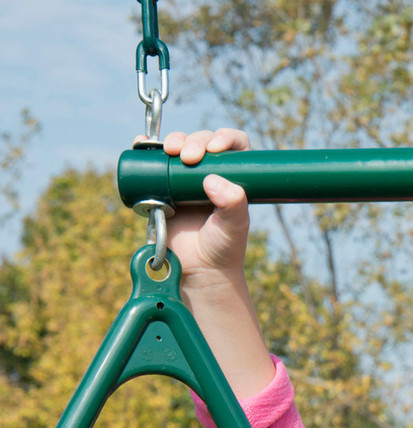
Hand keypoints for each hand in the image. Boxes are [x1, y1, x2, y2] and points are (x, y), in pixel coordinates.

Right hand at [144, 128, 252, 280]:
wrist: (197, 269)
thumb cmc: (222, 249)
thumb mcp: (234, 228)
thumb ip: (233, 206)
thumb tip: (211, 180)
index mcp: (232, 179)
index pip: (235, 147)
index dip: (226, 138)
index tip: (216, 148)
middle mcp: (208, 174)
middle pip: (203, 143)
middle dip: (196, 141)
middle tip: (189, 157)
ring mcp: (183, 179)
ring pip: (178, 147)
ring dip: (173, 141)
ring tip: (171, 151)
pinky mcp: (161, 186)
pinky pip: (151, 160)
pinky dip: (144, 147)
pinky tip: (142, 144)